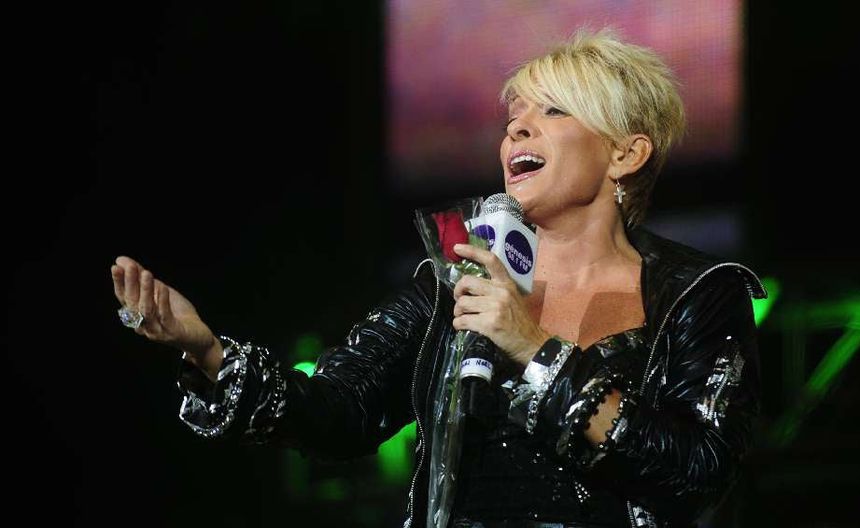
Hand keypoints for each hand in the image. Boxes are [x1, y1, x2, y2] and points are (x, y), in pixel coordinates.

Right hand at [110, 256, 215, 357]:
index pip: (124, 298)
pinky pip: (165, 316)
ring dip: (145, 290)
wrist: (198, 336)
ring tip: (146, 273)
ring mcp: (156, 330)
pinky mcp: (171, 333)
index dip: (119, 282)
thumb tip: (121, 260)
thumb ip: (142, 277)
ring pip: (146, 310)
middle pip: (133, 303)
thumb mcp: (160, 290)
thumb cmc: (177, 313)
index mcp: (137, 314)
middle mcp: (143, 324)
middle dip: (130, 283)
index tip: (116, 266)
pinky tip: (163, 288)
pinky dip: (163, 301)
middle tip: (130, 267)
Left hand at [451, 243, 550, 365]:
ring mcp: (495, 307)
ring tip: (463, 317)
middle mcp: (501, 292)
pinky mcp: (489, 323)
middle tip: (459, 301)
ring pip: (462, 303)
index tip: (457, 248)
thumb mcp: (513, 298)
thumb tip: (471, 286)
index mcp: (507, 283)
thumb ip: (496, 289)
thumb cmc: (520, 323)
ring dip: (458, 312)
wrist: (531, 344)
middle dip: (457, 292)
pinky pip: (463, 320)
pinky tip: (462, 327)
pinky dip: (458, 324)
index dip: (472, 251)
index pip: (491, 260)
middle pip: (467, 282)